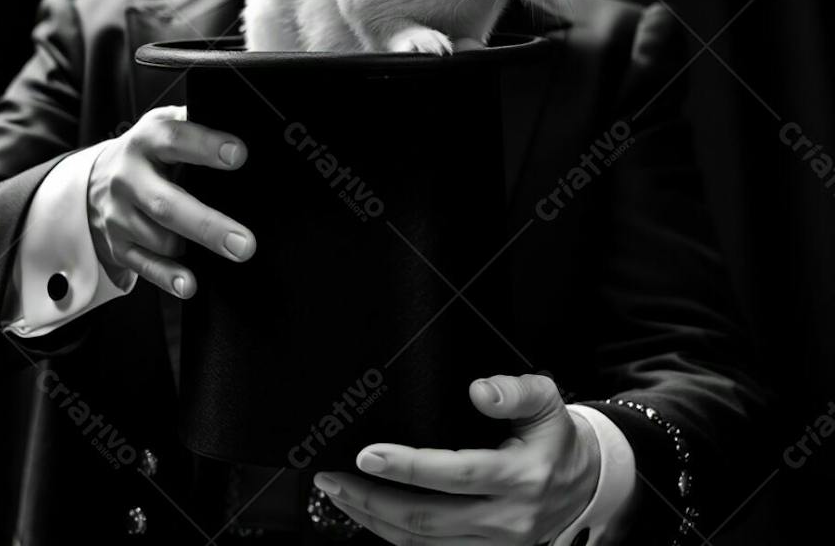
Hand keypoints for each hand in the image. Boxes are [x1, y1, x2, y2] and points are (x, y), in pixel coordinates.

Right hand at [86, 105, 253, 296]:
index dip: (205, 146)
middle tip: (245, 242)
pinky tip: (191, 283)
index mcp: (146, 141)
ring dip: (196, 248)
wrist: (96, 178)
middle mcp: (129, 179)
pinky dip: (168, 277)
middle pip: (167, 204)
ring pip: (159, 238)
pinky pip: (144, 265)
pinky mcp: (117, 245)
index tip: (238, 156)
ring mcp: (120, 215)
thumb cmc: (147, 152)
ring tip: (233, 250)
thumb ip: (195, 122)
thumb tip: (239, 117)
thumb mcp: (164, 125)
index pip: (175, 139)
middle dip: (208, 224)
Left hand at [313, 373, 599, 544]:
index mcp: (521, 476)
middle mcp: (508, 519)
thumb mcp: (547, 399)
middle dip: (372, 501)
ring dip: (375, 523)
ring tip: (340, 496)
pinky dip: (395, 539)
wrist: (588, 482)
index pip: (455, 475)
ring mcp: (498, 545)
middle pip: (428, 519)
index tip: (366, 454)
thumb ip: (514, 390)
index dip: (406, 467)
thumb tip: (478, 391)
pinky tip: (370, 516)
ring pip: (424, 545)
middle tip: (332, 479)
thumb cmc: (557, 435)